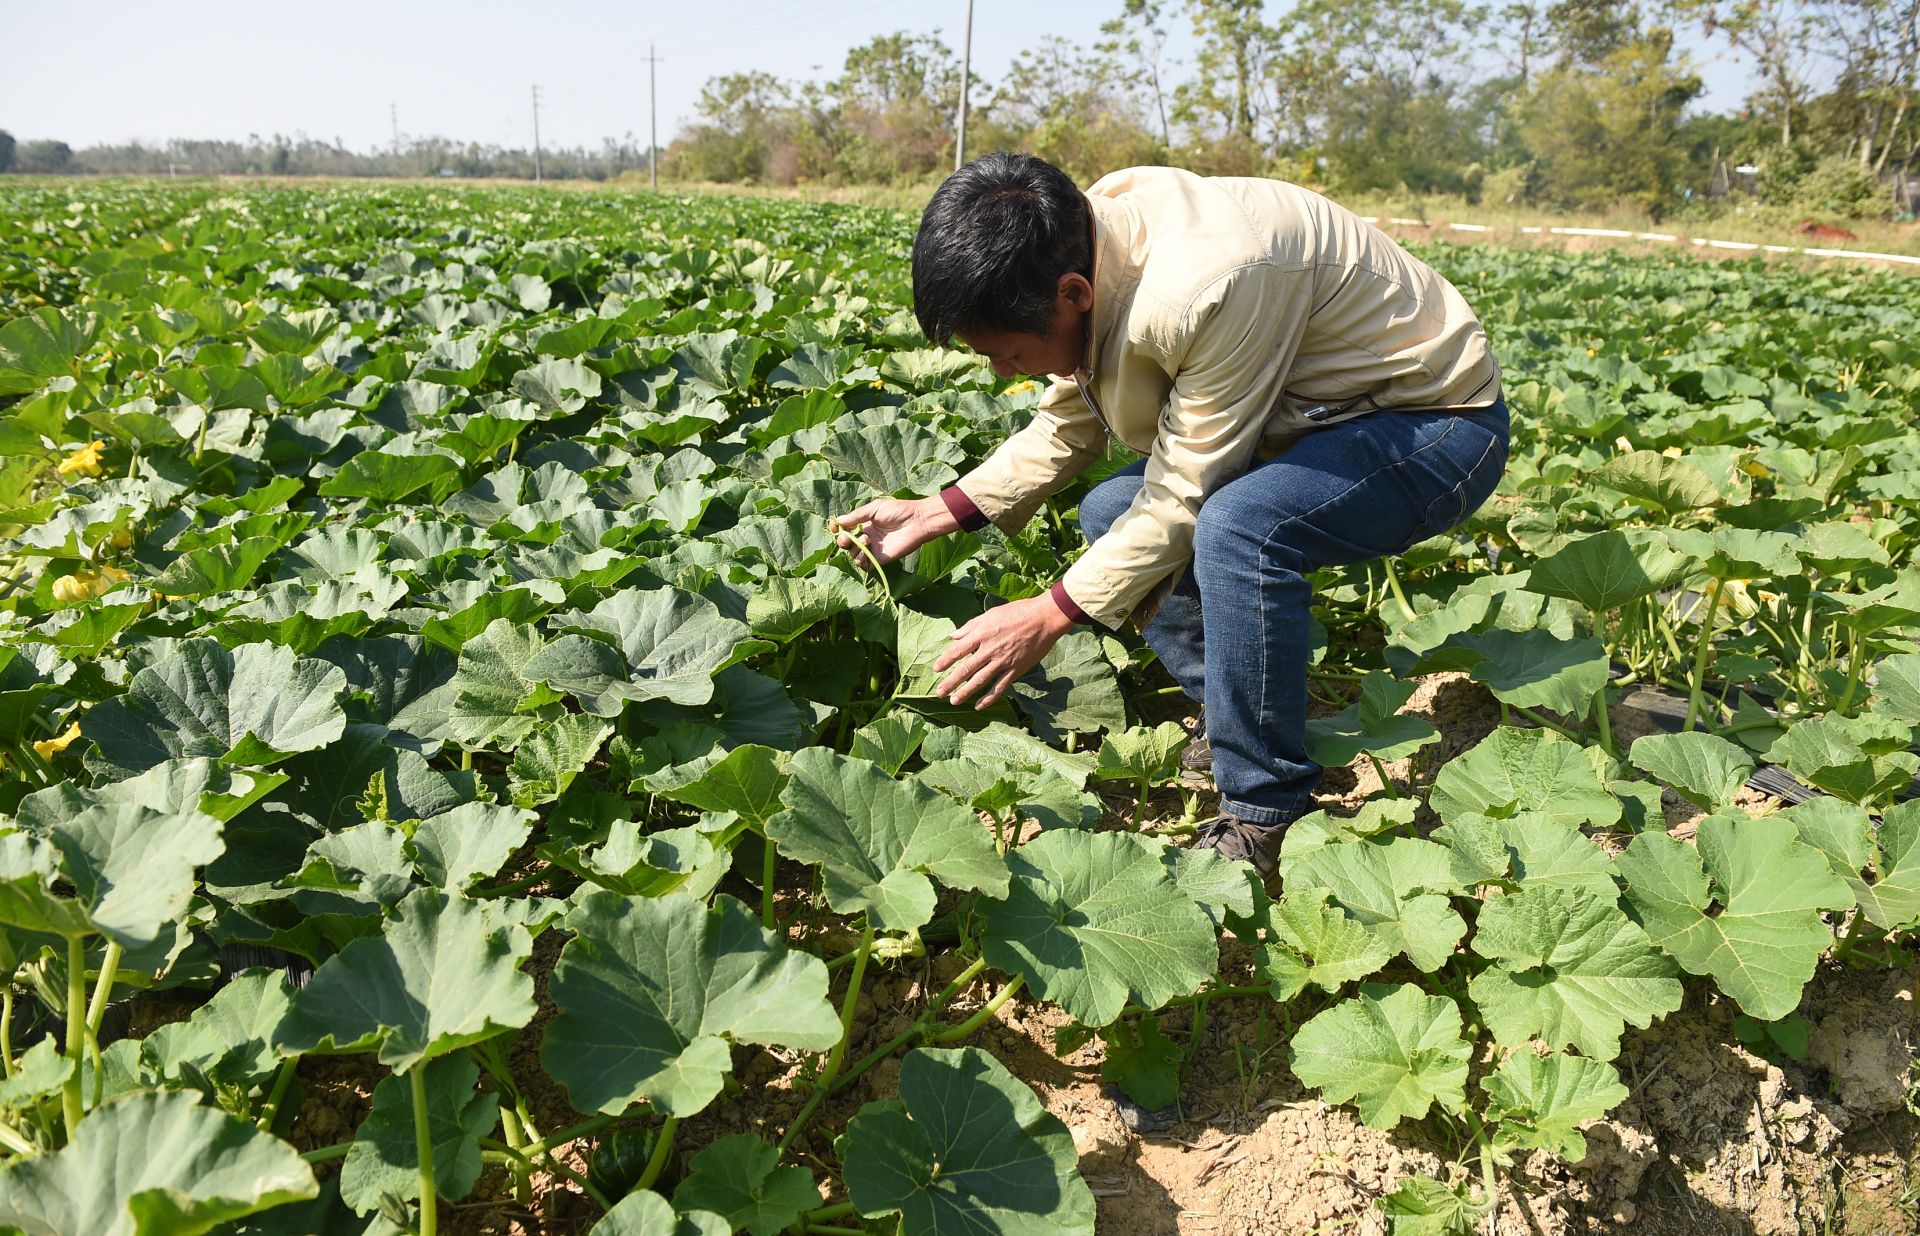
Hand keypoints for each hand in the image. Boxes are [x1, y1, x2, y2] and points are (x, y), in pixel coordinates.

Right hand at [831, 496, 956, 567]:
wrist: (917, 521)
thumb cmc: (898, 511)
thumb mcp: (874, 508)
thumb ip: (857, 516)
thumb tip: (838, 521)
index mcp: (864, 524)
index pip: (845, 529)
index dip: (837, 529)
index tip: (834, 526)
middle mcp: (867, 537)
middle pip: (846, 544)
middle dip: (842, 541)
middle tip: (847, 538)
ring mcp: (873, 549)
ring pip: (853, 555)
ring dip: (854, 549)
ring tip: (866, 540)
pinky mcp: (880, 559)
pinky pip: (865, 565)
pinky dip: (860, 561)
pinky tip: (865, 553)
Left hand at [934, 594, 1073, 709]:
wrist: (1044, 618)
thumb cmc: (1017, 612)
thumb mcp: (990, 614)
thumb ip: (970, 626)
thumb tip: (953, 636)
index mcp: (982, 634)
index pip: (957, 650)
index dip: (945, 661)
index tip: (936, 669)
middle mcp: (989, 649)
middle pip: (965, 669)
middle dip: (950, 682)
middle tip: (939, 692)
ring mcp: (1003, 661)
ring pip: (980, 681)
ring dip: (965, 692)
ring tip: (954, 701)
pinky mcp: (1016, 670)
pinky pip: (1000, 687)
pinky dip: (989, 698)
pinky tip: (979, 706)